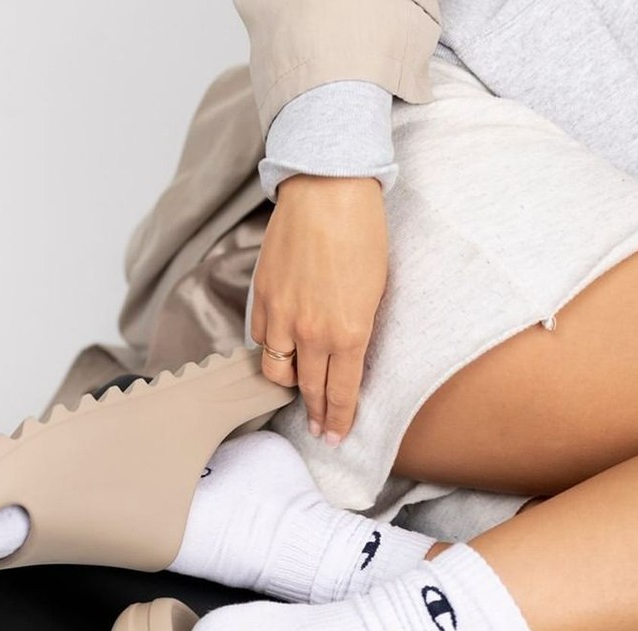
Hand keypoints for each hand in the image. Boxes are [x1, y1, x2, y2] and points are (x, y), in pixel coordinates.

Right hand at [248, 173, 388, 445]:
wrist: (328, 188)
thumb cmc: (362, 232)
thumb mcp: (376, 290)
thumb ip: (359, 331)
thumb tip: (349, 357)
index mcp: (347, 333)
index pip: (341, 393)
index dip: (338, 420)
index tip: (335, 436)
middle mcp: (311, 333)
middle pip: (309, 390)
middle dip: (316, 414)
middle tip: (320, 429)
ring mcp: (282, 316)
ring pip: (278, 371)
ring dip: (289, 385)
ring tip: (297, 390)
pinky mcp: (262, 298)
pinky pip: (261, 340)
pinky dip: (270, 349)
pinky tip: (280, 349)